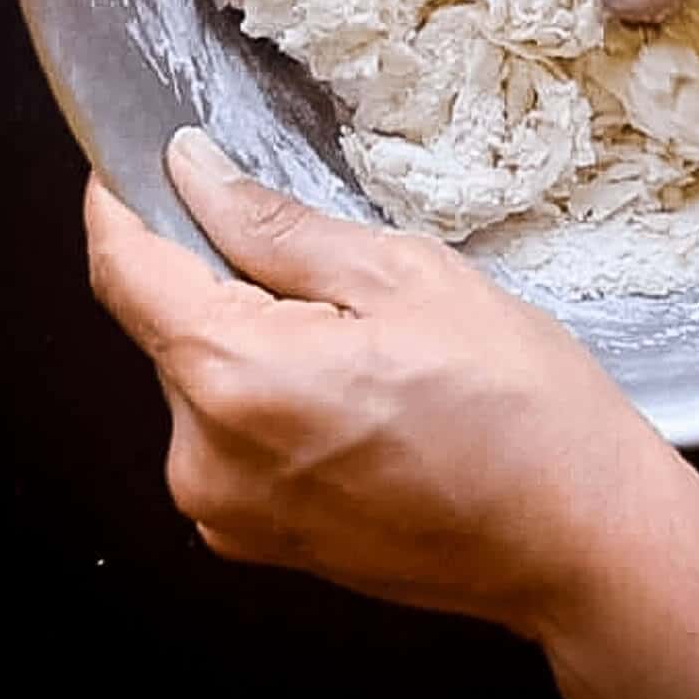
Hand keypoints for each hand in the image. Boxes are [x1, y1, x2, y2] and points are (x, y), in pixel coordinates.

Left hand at [87, 129, 698, 698]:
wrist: (580, 535)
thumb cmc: (516, 405)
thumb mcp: (402, 273)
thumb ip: (273, 224)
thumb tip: (193, 173)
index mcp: (235, 378)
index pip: (124, 268)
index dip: (118, 201)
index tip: (129, 160)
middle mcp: (207, 460)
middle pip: (168, 323)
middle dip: (219, 271)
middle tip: (330, 262)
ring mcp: (230, 512)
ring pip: (205, 377)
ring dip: (253, 335)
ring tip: (369, 341)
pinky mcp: (261, 537)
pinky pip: (234, 433)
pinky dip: (271, 391)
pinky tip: (363, 390)